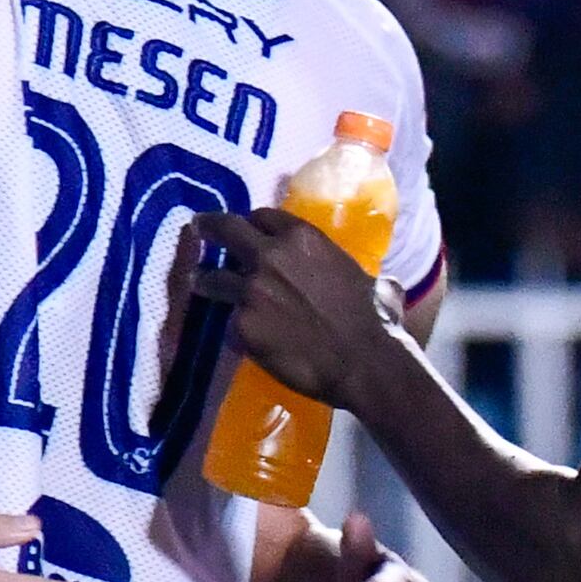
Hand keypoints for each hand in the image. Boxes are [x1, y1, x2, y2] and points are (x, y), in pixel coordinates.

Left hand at [187, 205, 418, 425]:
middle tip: (199, 229)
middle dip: (208, 228)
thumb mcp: (372, 282)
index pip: (262, 217)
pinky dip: (235, 329)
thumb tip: (381, 286)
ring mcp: (250, 290)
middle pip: (225, 230)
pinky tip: (243, 338)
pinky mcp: (241, 325)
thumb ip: (357, 277)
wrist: (365, 364)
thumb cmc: (377, 322)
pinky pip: (228, 323)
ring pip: (211, 277)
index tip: (248, 231)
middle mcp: (270, 255)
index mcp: (303, 238)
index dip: (254, 224)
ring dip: (205, 280)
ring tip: (201, 284)